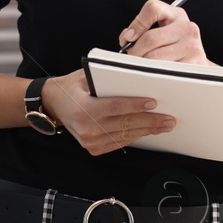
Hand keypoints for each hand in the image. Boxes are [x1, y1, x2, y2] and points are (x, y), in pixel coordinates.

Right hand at [40, 69, 174, 155]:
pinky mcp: (93, 148)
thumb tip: (137, 74)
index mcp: (83, 109)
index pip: (115, 107)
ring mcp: (90, 141)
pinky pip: (120, 142)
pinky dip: (135, 136)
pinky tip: (148, 130)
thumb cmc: (72, 87)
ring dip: (147, 130)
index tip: (153, 103)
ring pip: (125, 135)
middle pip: (125, 124)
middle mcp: (86, 128)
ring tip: (164, 125)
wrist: (54, 104)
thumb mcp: (85, 76)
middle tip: (169, 118)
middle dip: (150, 121)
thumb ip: (107, 77)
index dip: (135, 105)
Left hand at [119, 0, 209, 63]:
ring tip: (143, 64)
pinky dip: (154, 72)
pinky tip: (156, 71)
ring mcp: (192, 46)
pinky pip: (163, 70)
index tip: (128, 37)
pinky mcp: (192, 65)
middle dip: (135, 50)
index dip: (137, 23)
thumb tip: (126, 39)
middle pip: (150, 38)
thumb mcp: (161, 31)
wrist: (197, 63)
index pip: (153, 8)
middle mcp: (187, 27)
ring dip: (142, 63)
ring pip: (154, 57)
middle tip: (132, 56)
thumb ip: (142, 29)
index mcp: (176, 15)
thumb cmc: (174, 46)